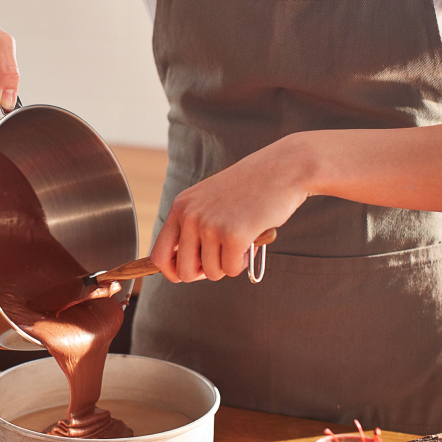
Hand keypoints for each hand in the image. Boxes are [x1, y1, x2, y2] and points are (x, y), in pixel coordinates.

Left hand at [150, 136, 308, 282]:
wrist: (283, 168)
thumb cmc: (251, 187)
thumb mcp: (210, 200)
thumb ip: (194, 226)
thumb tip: (184, 269)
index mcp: (181, 206)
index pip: (159, 255)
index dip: (173, 271)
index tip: (192, 272)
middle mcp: (190, 216)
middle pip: (184, 272)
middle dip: (204, 273)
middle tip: (222, 260)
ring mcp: (210, 225)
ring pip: (211, 273)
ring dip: (228, 265)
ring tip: (241, 242)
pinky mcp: (233, 235)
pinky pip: (231, 269)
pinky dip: (243, 263)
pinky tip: (250, 242)